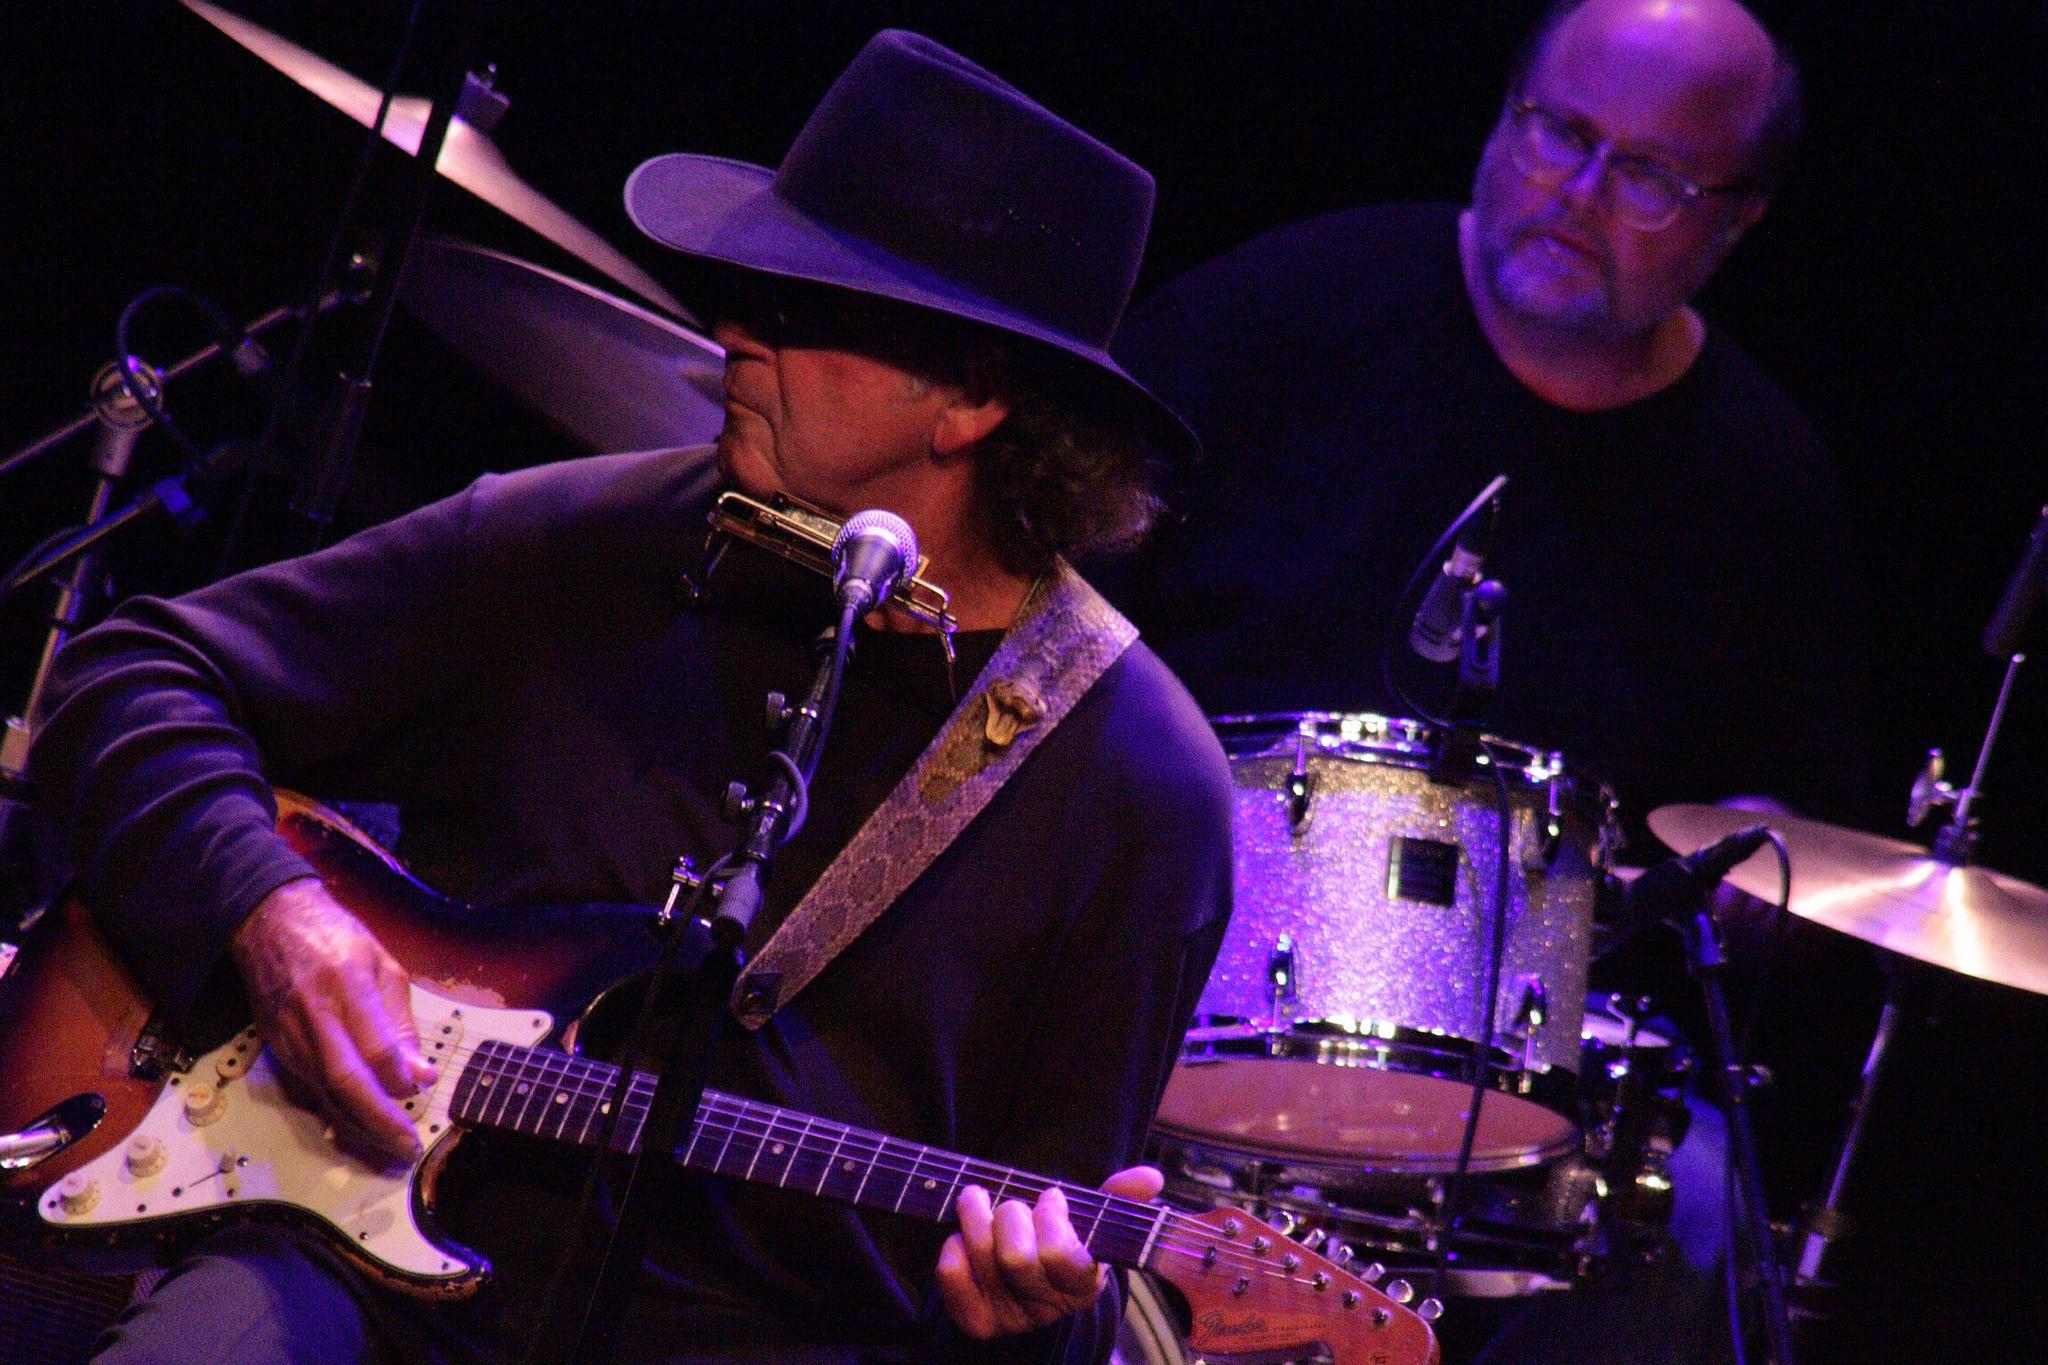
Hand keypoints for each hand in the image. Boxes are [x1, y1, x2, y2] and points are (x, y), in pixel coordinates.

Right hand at [229, 877, 436, 1164]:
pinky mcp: (276, 1047)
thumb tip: (419, 1073)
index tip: (421, 1092)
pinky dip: (334, 1114)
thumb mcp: (383, 964)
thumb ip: (400, 1020)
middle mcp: (314, 1015)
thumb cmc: (337, 938)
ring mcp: (289, 1035)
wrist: (269, 924)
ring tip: (390, 1148)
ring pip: (324, 1093)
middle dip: (379, 1120)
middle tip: (407, 1148)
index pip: (373, 1045)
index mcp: (346, 984)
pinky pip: (308, 1089)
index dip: (397, 1076)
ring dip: (358, 1126)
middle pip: (345, 1080)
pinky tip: (357, 1130)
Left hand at [935, 1165, 1163, 1339]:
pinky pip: (953, 1279)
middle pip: (1016, 1258)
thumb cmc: (1061, 1239)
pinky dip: (952, 1248)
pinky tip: (961, 1238)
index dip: (1050, 1218)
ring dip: (974, 1217)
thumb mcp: (1092, 1219)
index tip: (1051, 1198)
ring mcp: (1010, 1318)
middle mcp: (1047, 1309)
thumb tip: (1150, 1178)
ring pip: (983, 1260)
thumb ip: (1120, 1197)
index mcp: (1083, 1286)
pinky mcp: (977, 1321)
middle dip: (1009, 1214)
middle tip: (1011, 1202)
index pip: (1061, 1256)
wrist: (1027, 1280)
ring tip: (975, 1199)